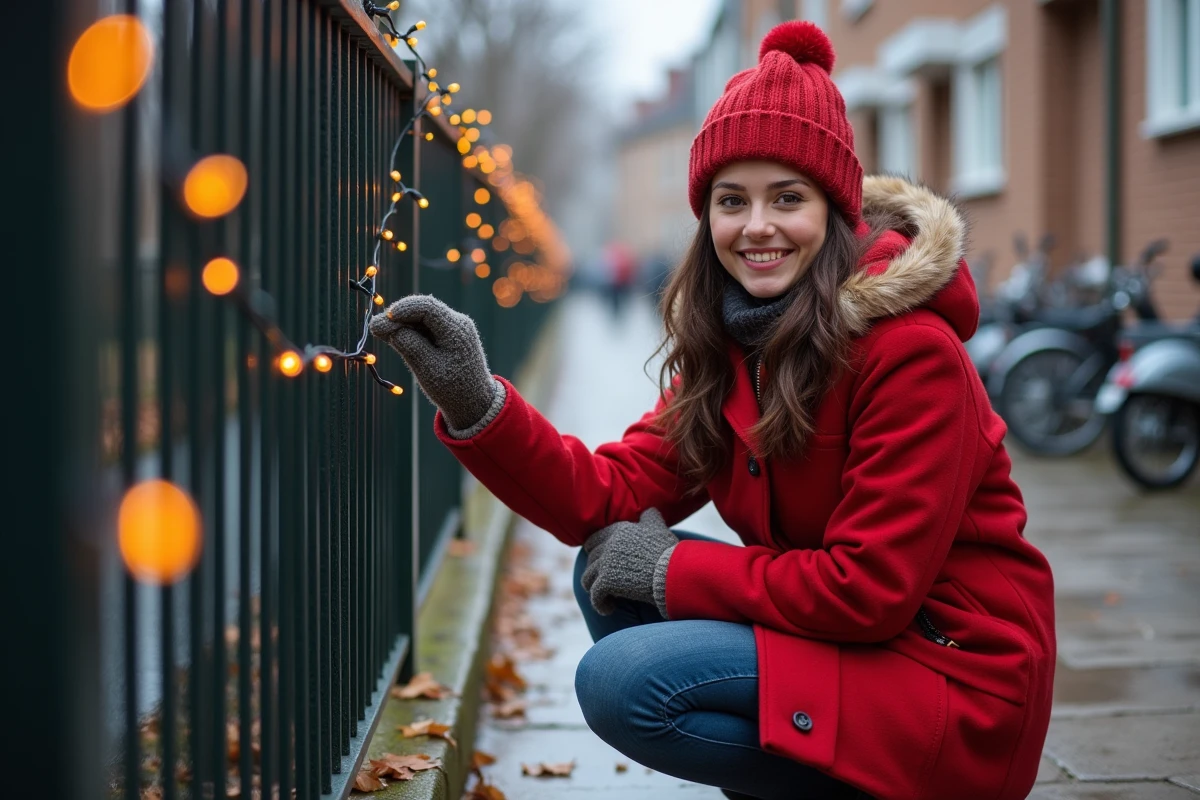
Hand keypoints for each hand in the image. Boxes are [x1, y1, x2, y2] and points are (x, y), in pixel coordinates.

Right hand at [369, 294, 495, 431]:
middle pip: (424, 309)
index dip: (402, 309)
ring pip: (423, 317)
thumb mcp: (426, 368)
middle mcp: (458, 323)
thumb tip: (381, 323)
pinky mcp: (449, 335)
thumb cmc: (452, 388)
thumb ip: (406, 344)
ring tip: (382, 334)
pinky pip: (427, 326)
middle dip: (398, 317)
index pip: (427, 307)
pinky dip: (411, 331)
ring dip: (403, 324)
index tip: (383, 320)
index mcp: (457, 329)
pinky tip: (396, 339)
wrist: (473, 402)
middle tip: (375, 328)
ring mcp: (455, 327)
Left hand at [581, 508, 677, 615]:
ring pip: (588, 578)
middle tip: (603, 582)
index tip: (599, 563)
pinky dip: (600, 604)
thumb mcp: (659, 528)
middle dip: (595, 572)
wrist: (672, 572)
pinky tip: (608, 609)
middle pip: (590, 560)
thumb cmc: (669, 551)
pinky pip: (595, 596)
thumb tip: (648, 511)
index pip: (593, 540)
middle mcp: (609, 544)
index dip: (594, 552)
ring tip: (604, 596)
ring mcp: (606, 563)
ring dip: (594, 588)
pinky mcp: (606, 582)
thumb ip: (650, 518)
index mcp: (618, 530)